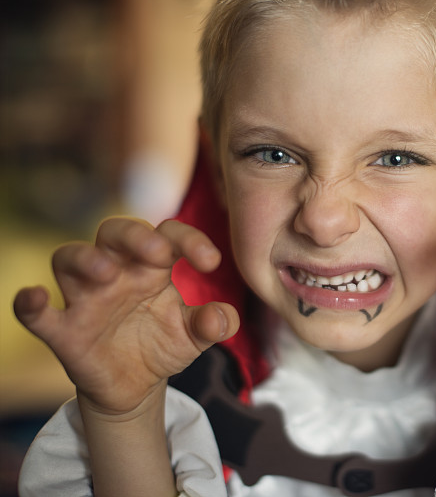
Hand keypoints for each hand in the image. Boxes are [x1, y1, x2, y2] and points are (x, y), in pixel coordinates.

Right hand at [13, 218, 239, 416]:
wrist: (136, 387)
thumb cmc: (163, 344)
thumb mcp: (195, 336)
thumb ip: (213, 324)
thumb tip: (224, 318)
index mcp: (153, 267)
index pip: (168, 234)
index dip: (189, 240)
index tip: (210, 262)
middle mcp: (117, 273)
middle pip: (115, 231)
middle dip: (135, 235)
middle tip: (160, 253)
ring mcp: (87, 298)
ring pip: (69, 257)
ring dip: (86, 259)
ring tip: (107, 275)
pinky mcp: (64, 331)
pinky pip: (37, 313)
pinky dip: (29, 304)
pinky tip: (34, 298)